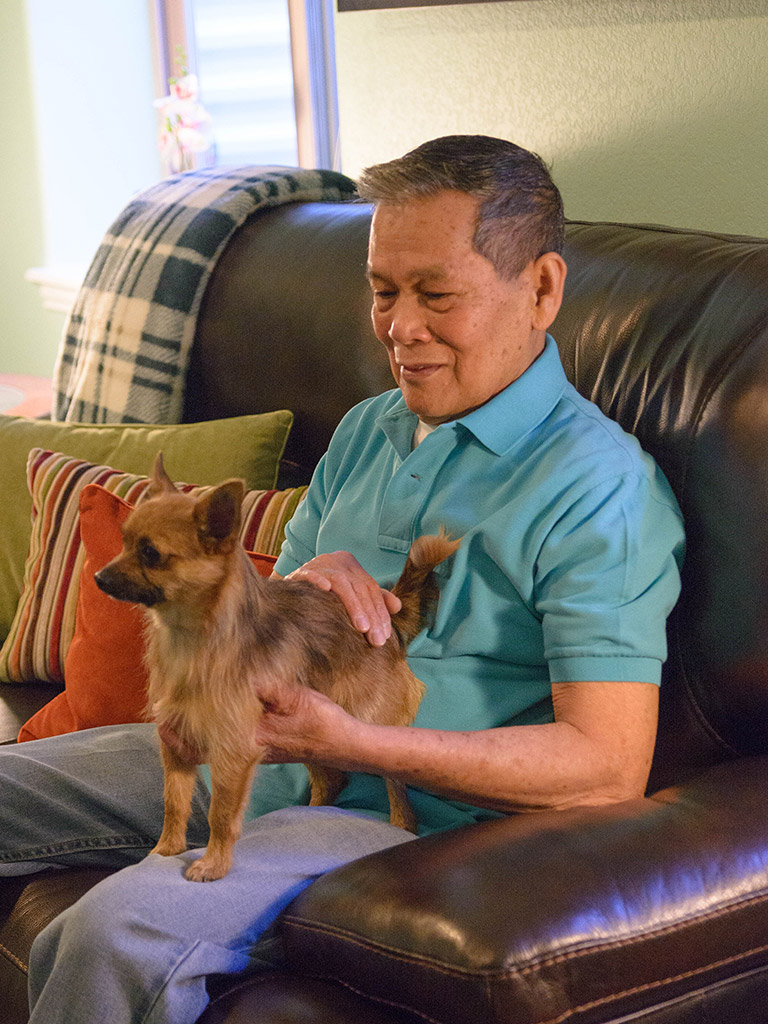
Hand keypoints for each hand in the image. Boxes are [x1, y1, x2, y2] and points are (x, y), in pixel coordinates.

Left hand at [156, 688, 355, 768]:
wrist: (347, 747)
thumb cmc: (324, 723)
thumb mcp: (298, 698)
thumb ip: (269, 689)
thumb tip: (243, 676)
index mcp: (252, 738)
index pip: (203, 746)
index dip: (178, 736)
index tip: (161, 717)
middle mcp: (250, 747)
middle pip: (204, 747)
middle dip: (182, 731)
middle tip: (162, 709)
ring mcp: (258, 748)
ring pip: (217, 743)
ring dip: (198, 729)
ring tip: (179, 706)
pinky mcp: (267, 744)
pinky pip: (232, 739)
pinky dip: (217, 728)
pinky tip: (216, 709)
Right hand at [285, 551, 400, 645]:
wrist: (293, 583)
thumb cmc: (328, 593)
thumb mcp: (353, 593)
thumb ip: (375, 599)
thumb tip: (398, 606)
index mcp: (351, 567)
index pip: (371, 590)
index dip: (380, 612)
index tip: (385, 635)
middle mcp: (337, 562)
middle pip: (360, 588)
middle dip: (371, 615)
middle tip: (377, 639)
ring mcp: (318, 565)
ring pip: (341, 583)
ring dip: (353, 605)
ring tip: (363, 628)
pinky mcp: (299, 572)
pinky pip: (308, 573)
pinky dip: (316, 580)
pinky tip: (325, 589)